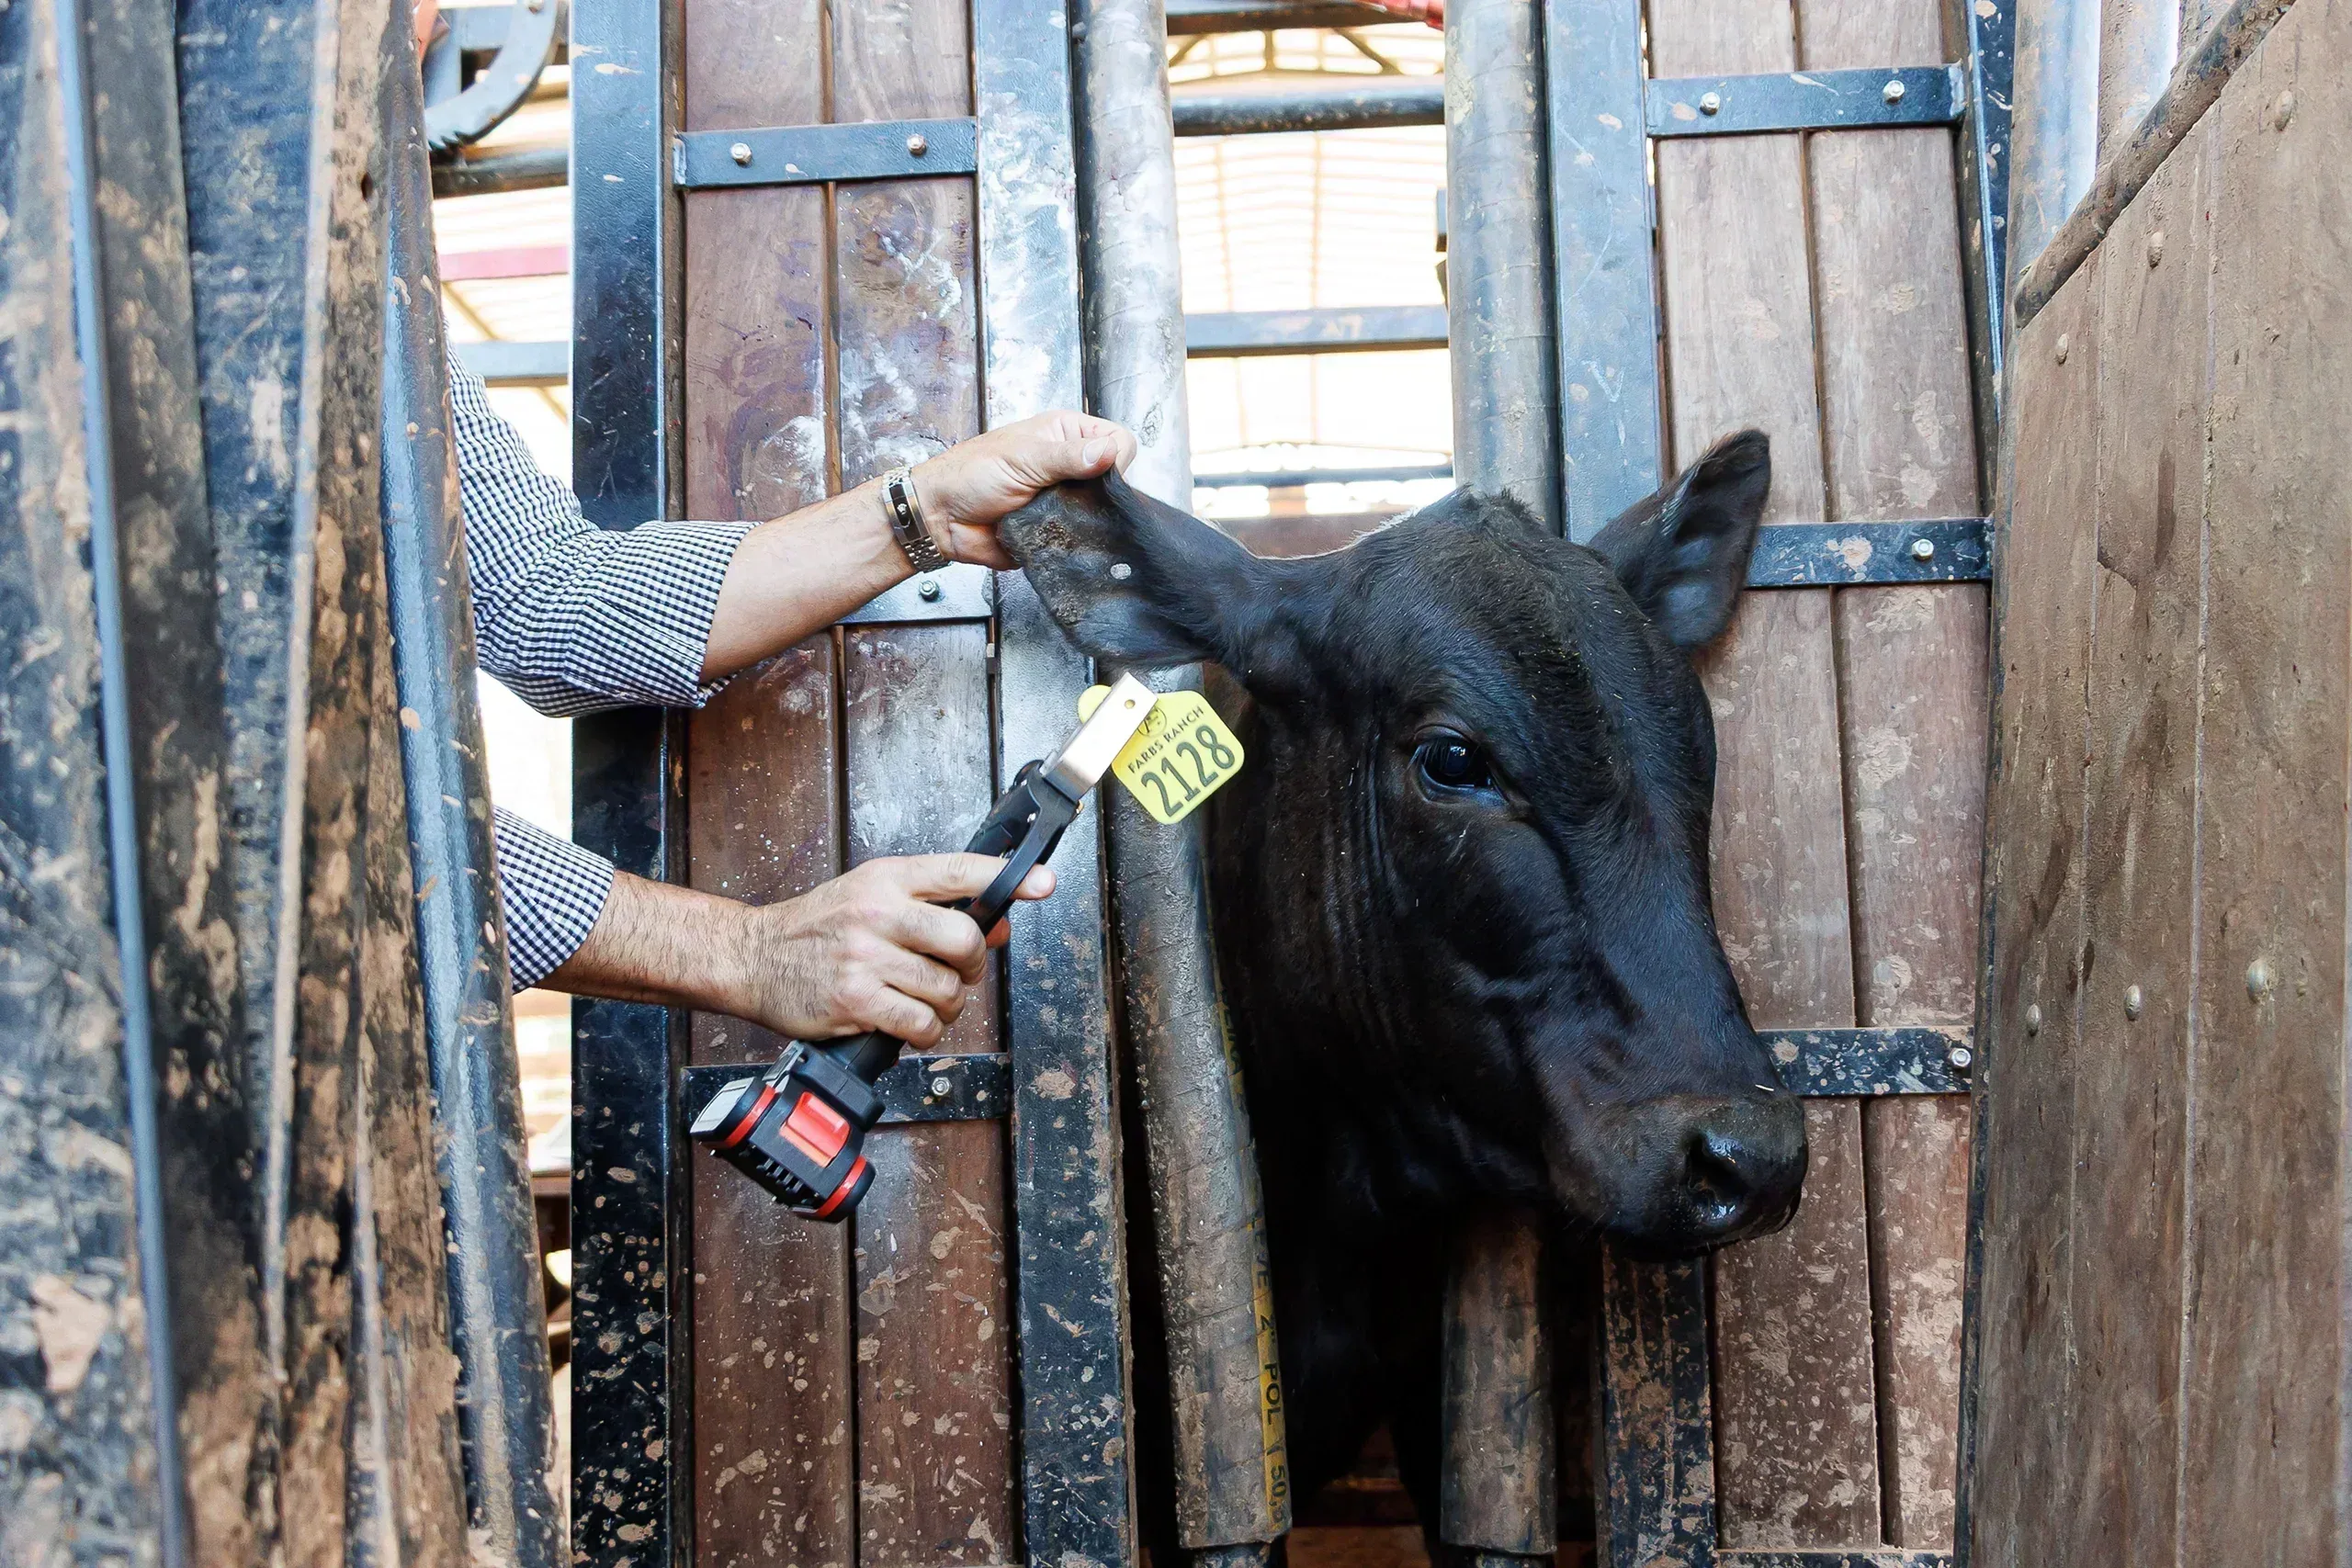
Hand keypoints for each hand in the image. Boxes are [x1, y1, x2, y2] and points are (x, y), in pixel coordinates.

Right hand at [728, 853, 1054, 1044]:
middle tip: (959, 972)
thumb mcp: (874, 898)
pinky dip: (925, 1032)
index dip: (1008, 877)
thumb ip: (934, 908)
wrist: (755, 957)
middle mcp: (878, 912)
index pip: (960, 870)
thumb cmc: (818, 928)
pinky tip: (908, 1023)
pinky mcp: (856, 1001)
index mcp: (887, 878)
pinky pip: (921, 1024)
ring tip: (923, 1001)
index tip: (1042, 883)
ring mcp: (866, 957)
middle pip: (964, 938)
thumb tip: (998, 924)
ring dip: (946, 1005)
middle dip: (972, 965)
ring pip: (946, 989)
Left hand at [911, 411, 1138, 568]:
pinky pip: (1081, 539)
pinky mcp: (1058, 530)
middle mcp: (1070, 466)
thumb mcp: (1022, 458)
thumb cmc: (971, 475)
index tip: (1097, 473)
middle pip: (1115, 480)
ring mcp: (1066, 500)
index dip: (1115, 457)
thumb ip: (1067, 457)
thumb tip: (1109, 452)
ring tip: (1058, 518)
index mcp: (1065, 436)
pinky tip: (1056, 536)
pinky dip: (1072, 541)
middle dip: (1101, 494)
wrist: (940, 517)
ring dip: (1084, 519)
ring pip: (1102, 513)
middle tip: (1071, 498)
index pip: (1118, 440)